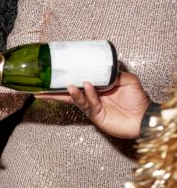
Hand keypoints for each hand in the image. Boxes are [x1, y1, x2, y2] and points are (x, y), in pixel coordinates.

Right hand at [35, 72, 149, 138]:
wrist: (144, 118)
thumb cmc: (138, 100)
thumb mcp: (129, 80)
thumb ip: (116, 74)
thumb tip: (105, 69)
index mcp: (97, 88)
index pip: (79, 81)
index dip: (68, 77)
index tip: (56, 73)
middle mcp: (92, 97)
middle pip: (70, 92)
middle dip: (55, 90)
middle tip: (42, 86)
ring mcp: (93, 107)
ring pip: (77, 99)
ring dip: (71, 92)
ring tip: (67, 85)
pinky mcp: (96, 116)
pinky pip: (88, 104)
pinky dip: (86, 95)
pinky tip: (84, 87)